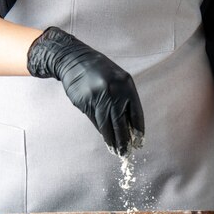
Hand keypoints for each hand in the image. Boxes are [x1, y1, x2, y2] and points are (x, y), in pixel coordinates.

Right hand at [27, 26, 143, 155]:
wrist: (75, 60)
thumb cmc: (100, 71)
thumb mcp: (118, 80)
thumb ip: (125, 99)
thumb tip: (130, 126)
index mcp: (126, 85)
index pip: (136, 113)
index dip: (138, 130)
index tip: (138, 142)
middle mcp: (114, 92)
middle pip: (120, 123)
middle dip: (123, 140)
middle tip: (126, 153)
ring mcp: (98, 97)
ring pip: (106, 125)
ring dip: (111, 140)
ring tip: (115, 150)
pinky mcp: (85, 103)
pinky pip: (95, 121)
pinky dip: (101, 131)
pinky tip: (105, 138)